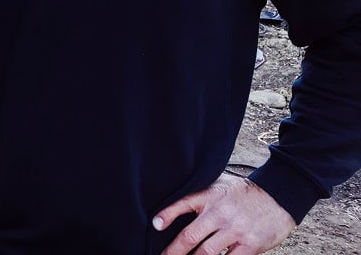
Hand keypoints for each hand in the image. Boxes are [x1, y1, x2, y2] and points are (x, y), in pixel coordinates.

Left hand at [154, 171, 296, 254]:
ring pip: (207, 253)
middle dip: (175, 250)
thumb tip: (180, 207)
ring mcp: (235, 231)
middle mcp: (220, 214)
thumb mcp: (219, 185)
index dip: (166, 215)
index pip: (182, 204)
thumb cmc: (244, 193)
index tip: (155, 226)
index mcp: (210, 196)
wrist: (277, 196)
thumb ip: (200, 196)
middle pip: (191, 236)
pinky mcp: (251, 246)